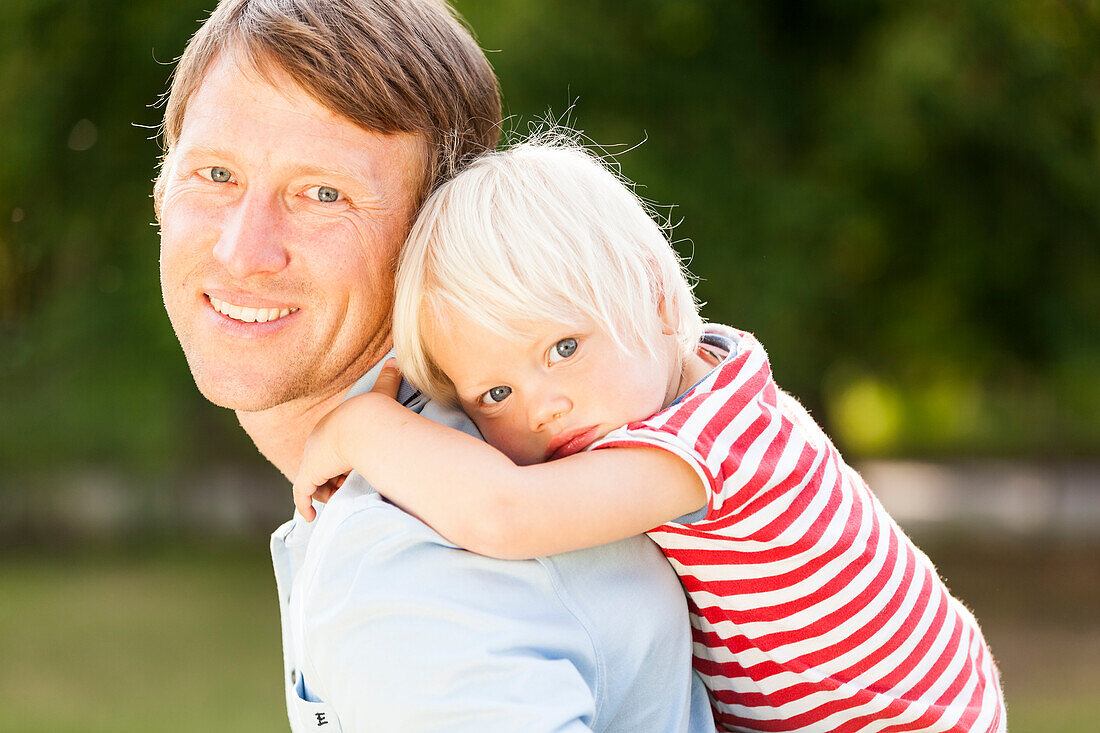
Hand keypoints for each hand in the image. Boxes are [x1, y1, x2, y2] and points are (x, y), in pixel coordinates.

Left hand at [292, 359, 402, 520]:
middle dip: (335, 477)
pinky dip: (304, 507)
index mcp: (330, 426)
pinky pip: (301, 496)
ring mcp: (311, 459)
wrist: (364, 424)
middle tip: (352, 483)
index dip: (340, 461)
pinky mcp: (309, 475)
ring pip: (313, 483)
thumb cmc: (375, 412)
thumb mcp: (382, 394)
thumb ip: (388, 379)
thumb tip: (396, 360)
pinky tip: (311, 517)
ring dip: (326, 491)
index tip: (354, 470)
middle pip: (320, 466)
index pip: (328, 447)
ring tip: (344, 493)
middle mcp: (316, 442)